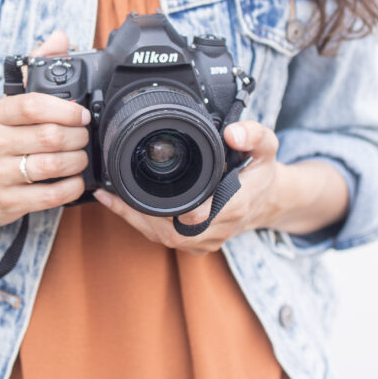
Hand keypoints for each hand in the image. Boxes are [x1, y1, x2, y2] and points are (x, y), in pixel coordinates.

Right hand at [0, 30, 90, 228]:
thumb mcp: (9, 103)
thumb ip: (35, 67)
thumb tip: (60, 38)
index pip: (32, 105)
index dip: (65, 109)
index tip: (82, 114)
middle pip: (49, 137)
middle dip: (77, 137)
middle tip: (84, 137)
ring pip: (52, 166)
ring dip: (77, 161)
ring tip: (80, 157)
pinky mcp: (8, 201)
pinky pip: (50, 196)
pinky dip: (71, 187)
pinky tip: (75, 180)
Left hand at [93, 120, 282, 254]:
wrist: (267, 201)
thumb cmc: (261, 173)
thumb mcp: (267, 147)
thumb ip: (254, 135)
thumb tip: (232, 133)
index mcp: (233, 207)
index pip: (198, 216)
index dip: (170, 208)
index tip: (146, 193)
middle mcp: (216, 230)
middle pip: (170, 230)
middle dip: (140, 213)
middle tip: (114, 192)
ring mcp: (205, 242)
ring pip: (163, 237)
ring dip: (135, 219)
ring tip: (110, 197)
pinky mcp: (195, 245)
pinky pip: (163, 239)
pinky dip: (140, 223)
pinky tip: (120, 206)